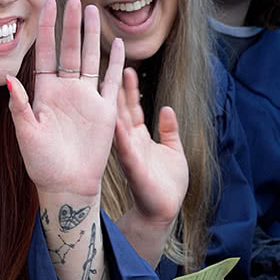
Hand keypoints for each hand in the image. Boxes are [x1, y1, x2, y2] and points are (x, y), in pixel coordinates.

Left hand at [6, 0, 123, 199]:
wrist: (67, 185)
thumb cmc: (42, 164)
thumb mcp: (26, 133)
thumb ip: (19, 105)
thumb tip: (8, 77)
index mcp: (45, 93)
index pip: (46, 53)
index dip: (47, 29)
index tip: (47, 4)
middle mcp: (66, 91)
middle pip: (70, 49)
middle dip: (70, 24)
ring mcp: (87, 99)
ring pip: (90, 59)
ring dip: (91, 35)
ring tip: (91, 10)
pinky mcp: (105, 111)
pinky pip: (111, 82)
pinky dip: (115, 63)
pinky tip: (117, 44)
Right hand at [114, 67, 186, 227]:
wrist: (165, 211)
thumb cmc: (168, 183)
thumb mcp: (173, 149)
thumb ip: (169, 130)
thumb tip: (165, 108)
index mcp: (140, 138)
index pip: (132, 108)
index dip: (130, 89)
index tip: (127, 68)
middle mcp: (131, 144)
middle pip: (122, 112)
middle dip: (117, 90)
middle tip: (110, 69)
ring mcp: (130, 155)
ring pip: (119, 128)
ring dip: (113, 109)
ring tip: (106, 88)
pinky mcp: (133, 169)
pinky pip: (125, 151)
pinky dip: (121, 137)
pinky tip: (115, 123)